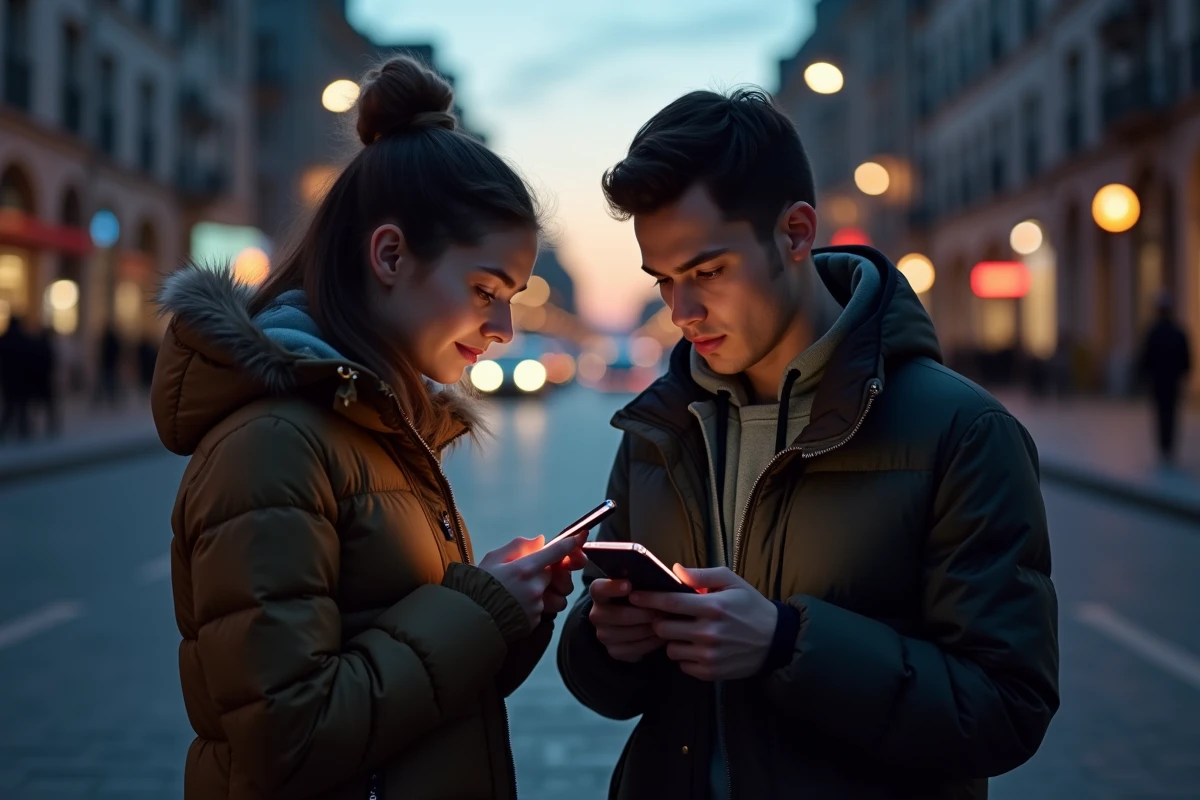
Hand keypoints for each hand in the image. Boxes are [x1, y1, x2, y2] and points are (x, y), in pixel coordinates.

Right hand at [479, 533, 586, 629]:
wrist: (469, 618)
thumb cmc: (478, 585)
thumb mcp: (493, 558)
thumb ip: (518, 547)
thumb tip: (540, 541)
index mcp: (524, 568)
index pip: (556, 552)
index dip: (570, 543)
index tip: (579, 537)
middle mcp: (534, 587)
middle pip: (553, 574)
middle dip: (545, 572)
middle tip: (525, 574)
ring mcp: (536, 606)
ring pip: (552, 594)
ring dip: (544, 591)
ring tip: (521, 592)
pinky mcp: (535, 620)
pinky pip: (543, 609)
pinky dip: (534, 606)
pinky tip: (516, 604)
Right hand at [588, 578, 665, 662]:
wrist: (633, 620)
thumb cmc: (640, 596)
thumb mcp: (639, 584)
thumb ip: (644, 579)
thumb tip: (666, 572)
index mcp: (599, 593)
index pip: (599, 589)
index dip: (612, 588)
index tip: (629, 585)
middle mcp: (597, 614)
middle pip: (617, 615)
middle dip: (643, 613)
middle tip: (663, 610)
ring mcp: (604, 635)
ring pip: (628, 633)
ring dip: (650, 628)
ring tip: (667, 622)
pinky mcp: (614, 651)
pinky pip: (635, 649)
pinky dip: (651, 643)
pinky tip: (663, 636)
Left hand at [629, 566, 776, 680]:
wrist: (775, 641)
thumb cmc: (751, 607)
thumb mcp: (732, 582)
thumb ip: (702, 574)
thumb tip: (674, 569)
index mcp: (712, 606)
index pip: (669, 602)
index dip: (648, 599)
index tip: (634, 596)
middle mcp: (708, 632)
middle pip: (663, 628)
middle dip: (661, 620)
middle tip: (668, 616)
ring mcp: (708, 655)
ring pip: (670, 648)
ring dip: (673, 639)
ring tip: (686, 632)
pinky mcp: (710, 672)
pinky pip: (682, 664)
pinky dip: (684, 656)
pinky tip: (696, 646)